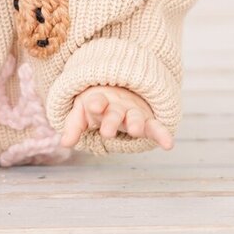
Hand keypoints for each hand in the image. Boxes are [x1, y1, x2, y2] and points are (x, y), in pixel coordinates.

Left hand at [59, 85, 174, 150]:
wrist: (119, 89)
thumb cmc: (98, 103)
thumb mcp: (82, 112)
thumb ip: (74, 126)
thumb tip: (64, 143)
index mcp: (101, 101)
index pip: (97, 101)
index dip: (96, 104)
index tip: (94, 105)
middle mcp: (118, 106)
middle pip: (115, 112)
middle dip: (112, 120)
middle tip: (107, 131)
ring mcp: (133, 113)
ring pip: (135, 117)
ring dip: (136, 123)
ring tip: (136, 131)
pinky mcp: (146, 122)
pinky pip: (155, 128)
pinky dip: (162, 135)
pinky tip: (169, 144)